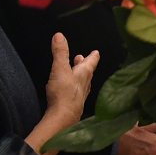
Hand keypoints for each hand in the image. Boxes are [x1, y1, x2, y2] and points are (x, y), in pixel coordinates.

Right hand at [25, 34, 98, 154]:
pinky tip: (68, 89)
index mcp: (84, 74)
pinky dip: (72, 87)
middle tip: (82, 58)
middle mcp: (84, 85)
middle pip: (86, 72)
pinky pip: (75, 93)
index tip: (96, 52)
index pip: (91, 62)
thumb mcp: (60, 69)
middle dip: (84, 64)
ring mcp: (80, 96)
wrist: (62, 119)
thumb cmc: (63, 93)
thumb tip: (59, 35)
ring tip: (75, 71)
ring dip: (79, 75)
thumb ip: (60, 53)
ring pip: (82, 83)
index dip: (93, 56)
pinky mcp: (73, 105)